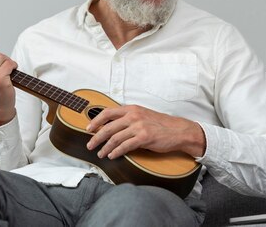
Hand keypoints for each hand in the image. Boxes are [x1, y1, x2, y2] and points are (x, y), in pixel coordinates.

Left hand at [85, 105, 205, 158]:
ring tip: (100, 154)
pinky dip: (116, 152)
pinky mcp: (144, 137)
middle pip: (108, 126)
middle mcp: (134, 115)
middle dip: (96, 137)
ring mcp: (139, 126)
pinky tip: (112, 156)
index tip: (88, 129)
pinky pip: (125, 146)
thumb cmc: (160, 124)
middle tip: (90, 145)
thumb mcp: (143, 115)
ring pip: (115, 138)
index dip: (95, 120)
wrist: (178, 130)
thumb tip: (111, 126)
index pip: (108, 112)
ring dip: (105, 147)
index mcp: (132, 109)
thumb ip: (128, 118)